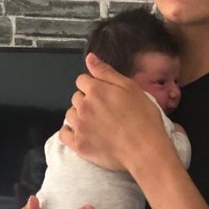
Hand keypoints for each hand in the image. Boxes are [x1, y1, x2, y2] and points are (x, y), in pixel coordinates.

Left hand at [59, 52, 165, 171]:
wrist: (145, 150)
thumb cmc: (143, 118)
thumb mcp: (130, 88)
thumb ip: (106, 72)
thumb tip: (89, 58)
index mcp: (96, 90)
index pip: (82, 80)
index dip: (93, 86)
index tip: (104, 96)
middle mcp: (84, 106)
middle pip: (76, 97)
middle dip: (87, 101)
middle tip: (104, 112)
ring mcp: (79, 126)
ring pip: (70, 114)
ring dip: (79, 116)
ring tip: (96, 124)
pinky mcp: (79, 145)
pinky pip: (64, 134)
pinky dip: (70, 132)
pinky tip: (82, 133)